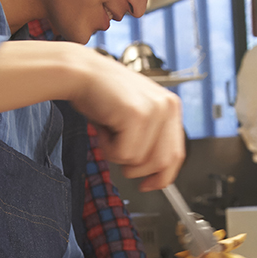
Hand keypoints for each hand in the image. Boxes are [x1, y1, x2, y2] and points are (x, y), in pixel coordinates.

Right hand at [0, 41, 184, 190]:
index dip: (163, 176)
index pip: (177, 154)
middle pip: (162, 162)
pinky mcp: (137, 115)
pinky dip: (107, 148)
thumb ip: (149, 138)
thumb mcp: (135, 116)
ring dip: (117, 154)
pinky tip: (104, 126)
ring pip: (140, 161)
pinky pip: (124, 154)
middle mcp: (168, 106)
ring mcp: (154, 110)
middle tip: (117, 153)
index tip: (148, 184)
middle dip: (136, 168)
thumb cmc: (101, 95)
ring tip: (109, 131)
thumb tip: (155, 174)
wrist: (79, 72)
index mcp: (171, 106)